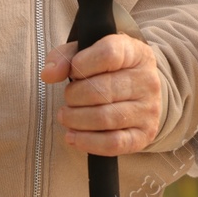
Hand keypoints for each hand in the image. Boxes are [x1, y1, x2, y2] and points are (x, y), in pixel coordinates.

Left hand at [41, 34, 161, 155]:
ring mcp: (149, 109)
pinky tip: (73, 137)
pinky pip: (113, 143)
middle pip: (102, 89)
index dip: (82, 64)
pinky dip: (87, 142)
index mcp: (136, 53)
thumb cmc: (108, 70)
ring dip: (76, 119)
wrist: (139, 93)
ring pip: (105, 118)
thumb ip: (65, 57)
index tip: (72, 71)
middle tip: (68, 98)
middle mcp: (147, 80)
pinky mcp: (144, 135)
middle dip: (74, 96)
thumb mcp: (89, 53)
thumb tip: (49, 74)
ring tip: (66, 116)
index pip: (109, 54)